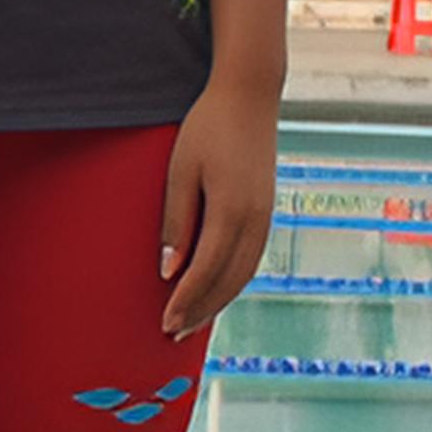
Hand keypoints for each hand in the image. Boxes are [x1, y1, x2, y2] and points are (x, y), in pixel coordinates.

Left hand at [154, 74, 276, 335]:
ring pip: (243, 274)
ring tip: (192, 321)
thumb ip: (176, 223)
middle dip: (201, 310)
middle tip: (173, 334)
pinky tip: (215, 291)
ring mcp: (265, 216)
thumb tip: (168, 271)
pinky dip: (233, 282)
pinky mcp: (266, 211)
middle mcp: (255, 219)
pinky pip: (251, 259)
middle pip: (228, 280)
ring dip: (218, 301)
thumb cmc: (206, 129)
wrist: (249, 97)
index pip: (205, 270)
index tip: (165, 323)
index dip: (185, 300)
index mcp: (231, 210)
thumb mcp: (180, 171)